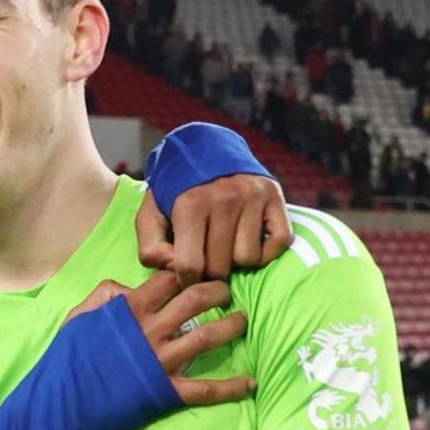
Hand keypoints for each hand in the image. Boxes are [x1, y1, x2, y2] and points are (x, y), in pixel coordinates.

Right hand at [68, 270, 252, 405]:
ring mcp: (161, 361)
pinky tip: (250, 383)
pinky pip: (206, 388)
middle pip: (196, 299)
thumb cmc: (69, 357)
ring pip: (207, 336)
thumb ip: (103, 295)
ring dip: (231, 327)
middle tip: (227, 293)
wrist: (64, 400)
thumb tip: (128, 286)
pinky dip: (231, 387)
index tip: (197, 272)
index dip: (186, 271)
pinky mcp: (167, 390)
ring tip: (243, 322)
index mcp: (130, 309)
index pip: (168, 279)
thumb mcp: (78, 316)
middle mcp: (151, 330)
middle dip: (218, 291)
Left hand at [136, 175, 291, 284]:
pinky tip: (248, 240)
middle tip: (206, 259)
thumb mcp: (150, 215)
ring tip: (225, 244)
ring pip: (249, 258)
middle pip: (221, 266)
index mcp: (189, 205)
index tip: (187, 276)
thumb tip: (175, 269)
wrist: (204, 150)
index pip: (190, 265)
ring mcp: (252, 196)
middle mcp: (224, 199)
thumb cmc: (175, 192)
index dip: (186, 279)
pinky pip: (279, 242)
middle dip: (210, 271)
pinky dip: (266, 249)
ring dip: (236, 260)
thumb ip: (151, 248)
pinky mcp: (274, 196)